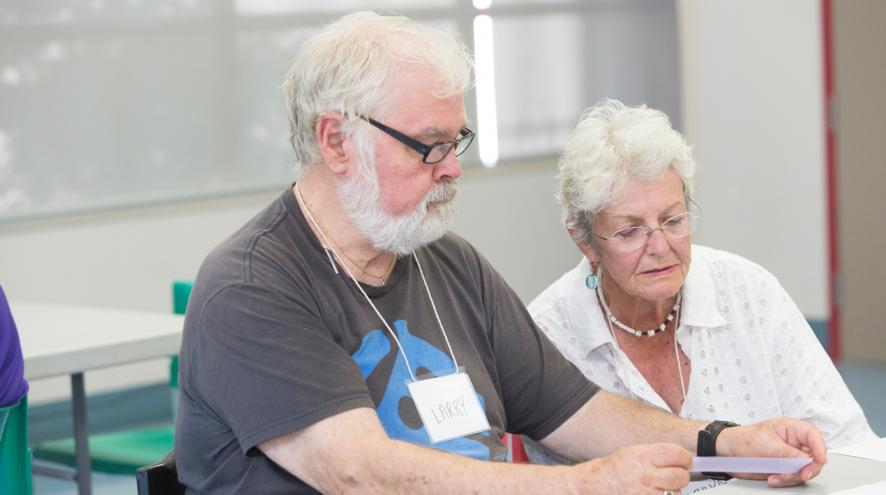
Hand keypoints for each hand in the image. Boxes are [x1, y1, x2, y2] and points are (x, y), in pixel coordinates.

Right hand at [576, 443, 690, 493]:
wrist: (594, 486)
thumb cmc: (613, 470)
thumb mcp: (633, 453)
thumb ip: (657, 455)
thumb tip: (682, 458)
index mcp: (643, 456)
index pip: (678, 454)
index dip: (685, 458)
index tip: (685, 461)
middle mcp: (645, 475)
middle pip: (681, 476)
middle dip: (681, 476)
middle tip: (674, 475)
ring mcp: (646, 494)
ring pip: (676, 493)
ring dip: (672, 491)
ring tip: (657, 487)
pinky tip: (652, 493)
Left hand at [717, 417, 826, 486]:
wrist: (726, 452)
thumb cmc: (742, 439)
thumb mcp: (767, 445)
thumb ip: (788, 454)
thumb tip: (807, 461)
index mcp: (790, 428)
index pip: (813, 436)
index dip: (820, 448)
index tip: (820, 460)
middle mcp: (793, 442)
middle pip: (813, 456)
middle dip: (806, 468)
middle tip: (798, 475)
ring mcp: (789, 456)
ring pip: (805, 470)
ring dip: (793, 477)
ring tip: (777, 476)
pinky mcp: (784, 468)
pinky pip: (794, 477)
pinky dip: (786, 481)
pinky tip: (773, 479)